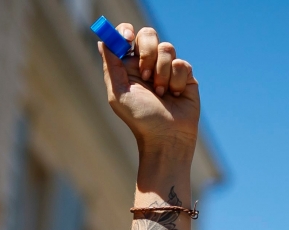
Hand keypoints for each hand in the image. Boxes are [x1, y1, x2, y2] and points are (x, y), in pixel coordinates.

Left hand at [100, 25, 199, 159]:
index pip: (126, 35)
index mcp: (128, 65)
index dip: (125, 32)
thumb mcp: (119, 93)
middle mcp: (147, 63)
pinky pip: (181, 63)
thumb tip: (103, 41)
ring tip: (161, 93)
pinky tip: (175, 95)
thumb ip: (111, 66)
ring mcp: (167, 68)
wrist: (167, 137)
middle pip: (148, 34)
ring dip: (162, 73)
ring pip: (167, 48)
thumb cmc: (140, 119)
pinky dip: (176, 81)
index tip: (127, 38)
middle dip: (147, 52)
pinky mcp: (185, 75)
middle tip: (146, 75)